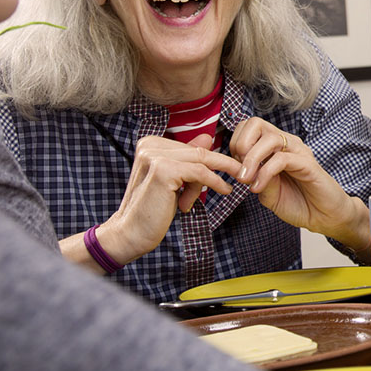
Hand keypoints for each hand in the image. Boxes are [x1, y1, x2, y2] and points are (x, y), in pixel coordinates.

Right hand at [99, 134, 242, 263]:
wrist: (130, 234)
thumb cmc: (152, 209)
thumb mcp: (173, 180)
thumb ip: (187, 159)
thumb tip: (207, 137)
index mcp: (150, 144)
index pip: (190, 147)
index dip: (211, 159)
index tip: (231, 167)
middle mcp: (150, 145)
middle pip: (196, 152)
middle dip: (219, 165)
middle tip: (240, 172)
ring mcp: (155, 156)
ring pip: (200, 161)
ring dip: (215, 178)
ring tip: (225, 189)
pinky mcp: (163, 170)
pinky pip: (200, 172)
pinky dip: (215, 181)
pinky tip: (225, 189)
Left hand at [230, 117, 370, 252]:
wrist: (324, 218)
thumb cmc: (298, 203)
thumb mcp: (267, 193)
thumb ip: (254, 179)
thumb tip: (240, 169)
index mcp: (275, 147)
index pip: (249, 127)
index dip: (236, 143)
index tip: (234, 167)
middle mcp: (287, 143)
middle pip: (256, 123)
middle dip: (241, 144)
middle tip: (239, 170)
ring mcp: (298, 151)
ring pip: (270, 138)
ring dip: (252, 159)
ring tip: (246, 179)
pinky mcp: (308, 164)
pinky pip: (282, 159)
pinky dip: (265, 172)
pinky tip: (259, 188)